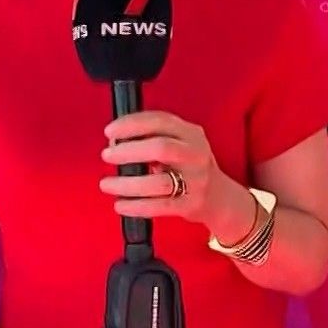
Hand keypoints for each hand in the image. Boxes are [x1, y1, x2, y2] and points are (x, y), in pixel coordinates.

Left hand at [98, 110, 249, 237]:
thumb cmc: (191, 167)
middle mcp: (196, 154)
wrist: (220, 198)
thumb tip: (116, 140)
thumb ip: (155, 137)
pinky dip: (135, 206)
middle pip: (160, 148)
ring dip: (126, 184)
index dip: (131, 124)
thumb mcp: (181, 143)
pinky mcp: (191, 205)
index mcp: (191, 133)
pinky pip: (159, 206)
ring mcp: (196, 181)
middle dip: (128, 151)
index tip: (110, 131)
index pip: (160, 121)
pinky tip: (120, 205)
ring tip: (107, 183)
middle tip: (107, 155)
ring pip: (157, 183)